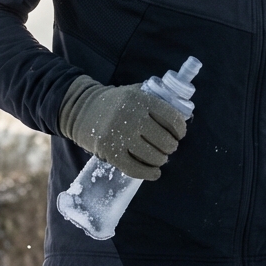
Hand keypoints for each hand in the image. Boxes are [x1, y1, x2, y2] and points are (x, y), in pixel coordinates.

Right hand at [58, 75, 186, 180]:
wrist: (81, 110)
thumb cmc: (114, 102)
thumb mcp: (134, 92)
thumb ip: (155, 99)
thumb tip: (184, 114)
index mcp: (141, 100)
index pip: (172, 119)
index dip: (180, 130)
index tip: (179, 134)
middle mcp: (132, 117)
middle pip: (164, 141)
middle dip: (170, 147)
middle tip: (167, 147)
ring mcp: (120, 136)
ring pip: (153, 157)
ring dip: (160, 160)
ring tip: (159, 158)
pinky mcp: (110, 153)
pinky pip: (136, 169)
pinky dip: (149, 174)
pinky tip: (154, 173)